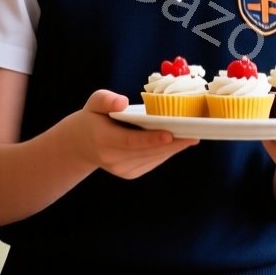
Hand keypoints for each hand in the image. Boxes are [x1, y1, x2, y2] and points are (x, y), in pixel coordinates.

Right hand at [70, 90, 196, 178]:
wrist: (81, 144)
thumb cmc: (93, 118)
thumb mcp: (94, 103)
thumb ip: (106, 100)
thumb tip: (123, 102)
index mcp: (103, 140)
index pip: (130, 141)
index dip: (151, 139)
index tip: (170, 135)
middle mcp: (112, 159)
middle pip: (147, 151)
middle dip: (172, 142)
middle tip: (194, 132)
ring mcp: (121, 169)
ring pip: (153, 158)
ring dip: (173, 148)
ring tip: (192, 136)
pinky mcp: (129, 174)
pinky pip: (153, 161)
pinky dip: (166, 152)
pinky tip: (179, 142)